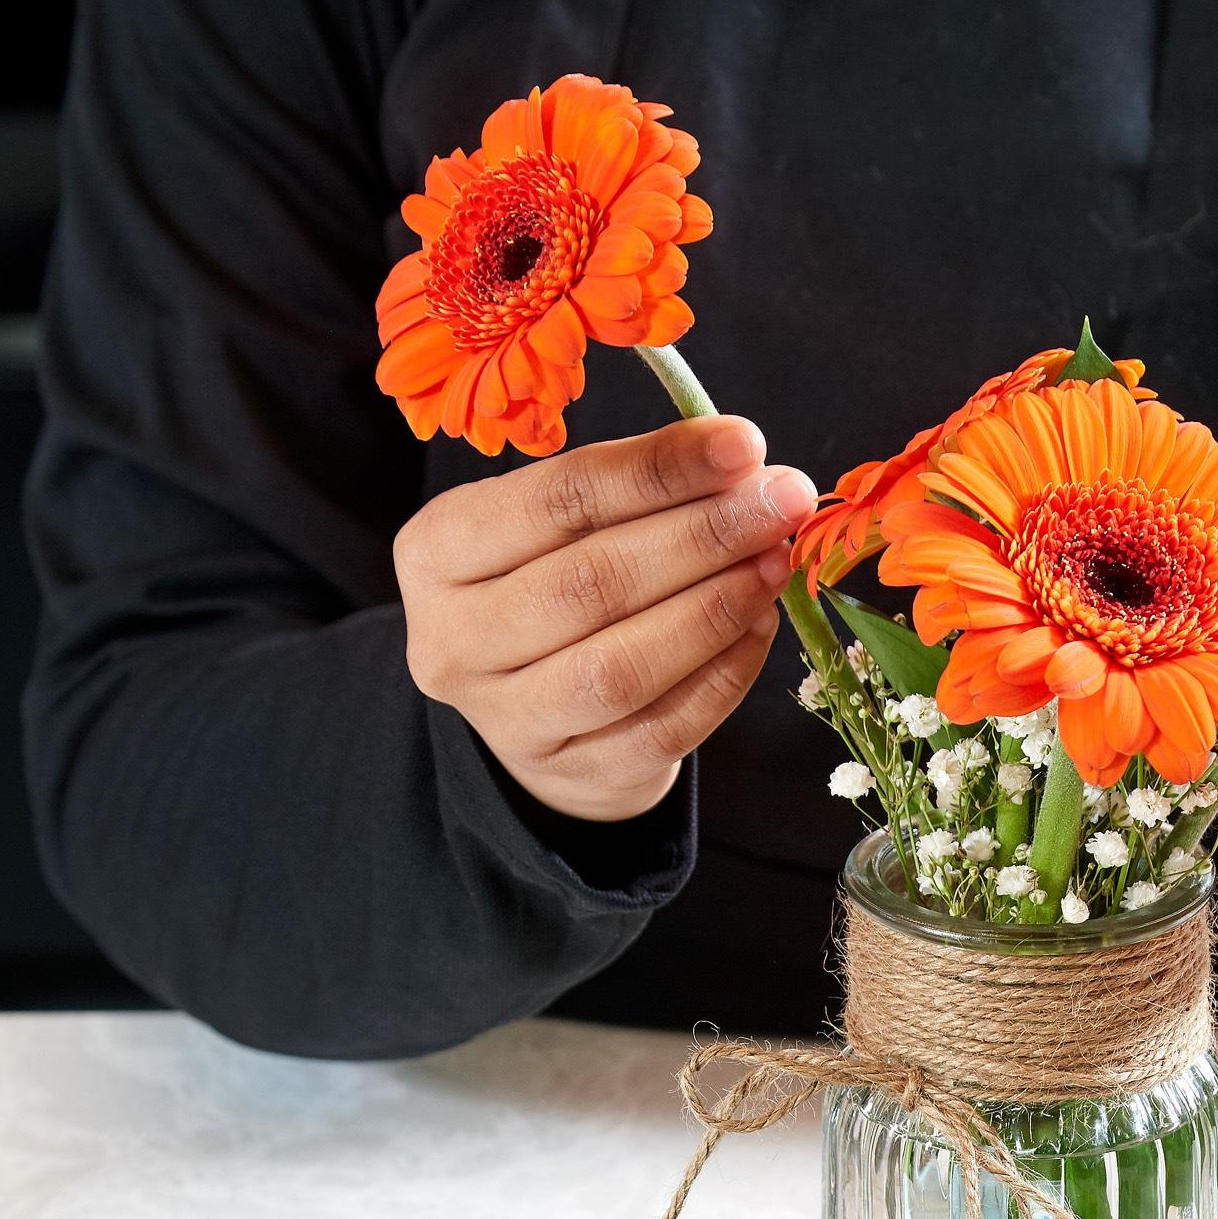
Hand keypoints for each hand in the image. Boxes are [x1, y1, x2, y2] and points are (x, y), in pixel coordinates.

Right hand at [393, 416, 816, 821]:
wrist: (535, 706)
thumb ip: (632, 490)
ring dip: (715, 609)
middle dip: (702, 536)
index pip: (557, 499)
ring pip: (622, 668)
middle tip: (781, 503)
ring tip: (775, 562)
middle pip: (591, 584)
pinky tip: (761, 625)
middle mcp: (453, 640)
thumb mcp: (558, 522)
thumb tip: (746, 467)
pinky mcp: (571, 774)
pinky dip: (723, 675)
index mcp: (436, 550)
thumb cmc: (552, 580)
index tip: (743, 444)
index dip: (658, 470)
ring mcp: (507, 721)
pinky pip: (662, 729)